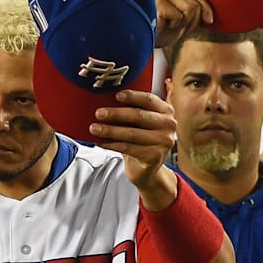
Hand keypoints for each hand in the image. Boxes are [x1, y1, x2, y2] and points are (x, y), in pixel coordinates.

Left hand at [89, 90, 178, 206]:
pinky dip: (111, 145)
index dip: (132, 96)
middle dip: (116, 114)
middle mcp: (168, 124)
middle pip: (139, 116)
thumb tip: (103, 102)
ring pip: (132, 133)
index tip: (116, 95)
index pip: (148, 99)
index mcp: (165, 110)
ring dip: (110, 131)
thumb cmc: (139, 139)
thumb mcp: (138, 122)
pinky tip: (100, 142)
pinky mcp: (155, 156)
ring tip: (94, 129)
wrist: (146, 167)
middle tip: (99, 113)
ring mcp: (164, 141)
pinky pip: (128, 148)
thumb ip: (129, 111)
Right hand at [155, 0, 214, 49]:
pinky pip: (179, 16)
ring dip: (183, 24)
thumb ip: (195, 15)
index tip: (210, 21)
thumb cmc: (161, 34)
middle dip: (192, 22)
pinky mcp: (159, 3)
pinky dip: (173, 26)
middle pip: (196, 5)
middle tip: (177, 29)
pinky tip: (162, 27)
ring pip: (191, 9)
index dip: (207, 10)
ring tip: (170, 27)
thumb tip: (211, 19)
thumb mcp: (183, 23)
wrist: (143, 43)